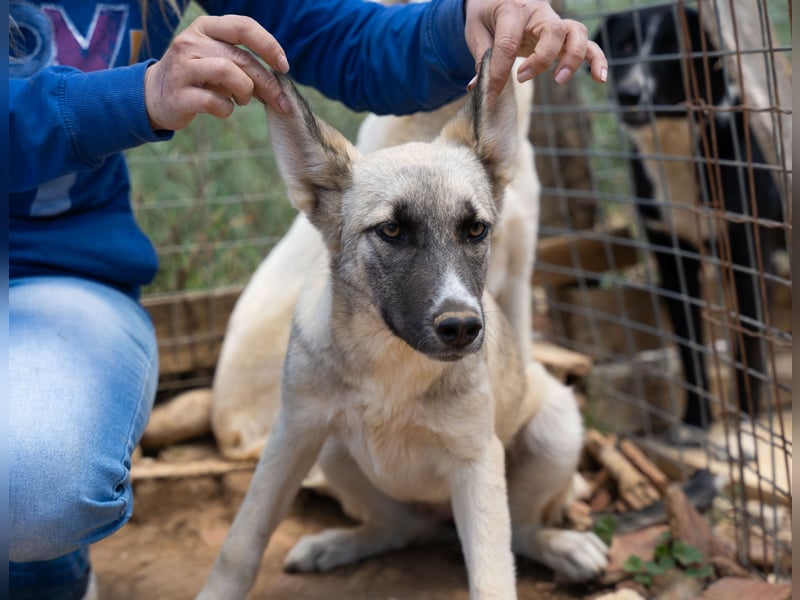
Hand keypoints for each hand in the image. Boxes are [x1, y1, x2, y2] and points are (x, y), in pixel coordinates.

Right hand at [144, 15, 290, 130]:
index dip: (269, 45)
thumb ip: (243, 62)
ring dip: (245, 91)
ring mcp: (183, 68)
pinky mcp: (180, 95)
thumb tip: (278, 82)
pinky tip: (223, 109)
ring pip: (229, 73)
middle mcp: (192, 42)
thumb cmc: (196, 77)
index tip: (284, 66)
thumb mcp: (216, 58)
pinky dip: (227, 109)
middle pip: (242, 58)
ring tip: (242, 101)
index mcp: (205, 28)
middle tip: (279, 101)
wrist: (153, 96)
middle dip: (268, 83)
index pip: (244, 27)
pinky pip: (215, 102)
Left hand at [464, 0, 607, 102]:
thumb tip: (478, 86)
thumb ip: (481, 57)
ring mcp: (555, 22)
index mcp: (512, 9)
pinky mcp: (564, 34)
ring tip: (560, 80)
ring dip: (572, 57)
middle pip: (552, 31)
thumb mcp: (477, 31)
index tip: (490, 95)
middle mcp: (538, 12)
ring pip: (576, 32)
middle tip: (521, 78)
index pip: (508, 42)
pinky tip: (599, 78)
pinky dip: (596, 59)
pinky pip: (587, 43)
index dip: (498, 72)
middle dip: (541, 59)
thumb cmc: (487, 14)